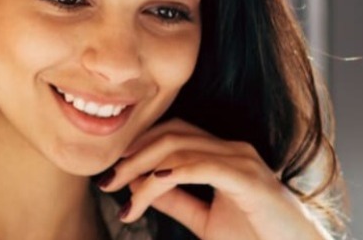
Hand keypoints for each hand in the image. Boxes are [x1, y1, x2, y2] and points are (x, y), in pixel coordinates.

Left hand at [98, 119, 327, 239]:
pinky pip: (204, 167)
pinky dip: (175, 172)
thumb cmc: (256, 237)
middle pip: (171, 134)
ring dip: (144, 169)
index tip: (111, 174)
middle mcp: (233, 150)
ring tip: (123, 190)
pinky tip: (154, 183)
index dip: (138, 148)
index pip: (172, 133)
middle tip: (106, 182)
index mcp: (223, 155)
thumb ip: (177, 201)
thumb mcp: (205, 219)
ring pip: (181, 149)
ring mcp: (243, 161)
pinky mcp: (250, 180)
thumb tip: (142, 186)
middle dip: (133, 156)